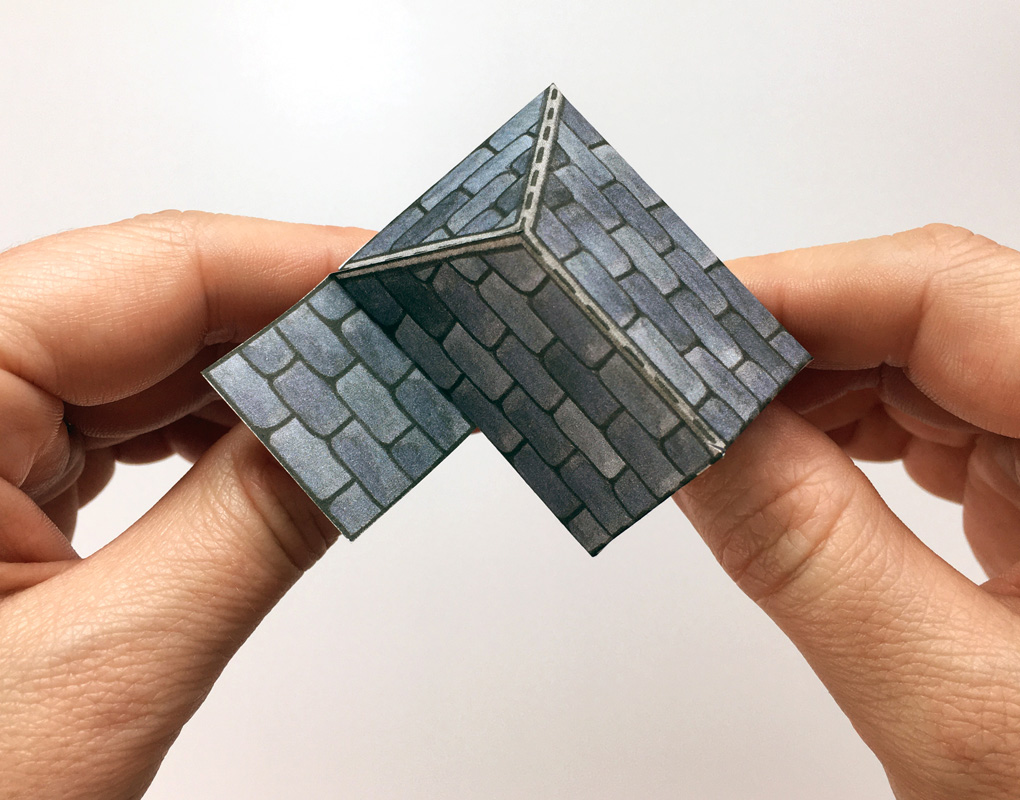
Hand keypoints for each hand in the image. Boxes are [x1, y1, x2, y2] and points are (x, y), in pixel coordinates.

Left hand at [0, 212, 369, 798]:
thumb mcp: (102, 668)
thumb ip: (251, 527)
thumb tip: (363, 427)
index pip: (151, 270)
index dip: (298, 264)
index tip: (399, 277)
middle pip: (147, 304)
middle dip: (287, 328)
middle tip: (400, 348)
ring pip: (136, 358)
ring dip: (251, 384)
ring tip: (348, 407)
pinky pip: (112, 414)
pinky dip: (201, 431)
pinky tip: (263, 449)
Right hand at [676, 224, 1019, 798]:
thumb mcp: (954, 709)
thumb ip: (809, 554)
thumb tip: (691, 428)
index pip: (950, 295)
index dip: (798, 290)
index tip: (680, 322)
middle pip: (932, 318)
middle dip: (787, 349)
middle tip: (675, 385)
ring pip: (926, 364)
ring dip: (809, 395)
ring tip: (719, 435)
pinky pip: (939, 420)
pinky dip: (850, 437)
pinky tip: (791, 465)